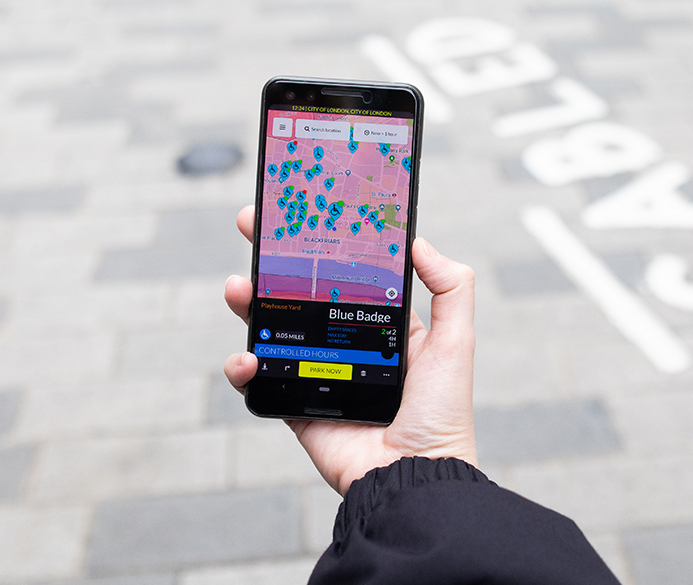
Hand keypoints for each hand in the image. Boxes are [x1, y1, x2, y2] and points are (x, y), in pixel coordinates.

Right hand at [224, 205, 477, 494]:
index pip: (342, 274)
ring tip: (237, 288)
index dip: (319, 244)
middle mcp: (344, 345)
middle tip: (250, 229)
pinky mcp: (295, 406)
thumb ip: (451, 288)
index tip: (298, 215)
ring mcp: (317, 374)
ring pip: (272, 329)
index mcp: (379, 325)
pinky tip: (245, 357)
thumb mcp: (455, 341)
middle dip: (271, 262)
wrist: (413, 477)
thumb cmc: (441, 412)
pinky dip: (243, 366)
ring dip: (248, 304)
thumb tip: (418, 241)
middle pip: (298, 294)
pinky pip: (259, 381)